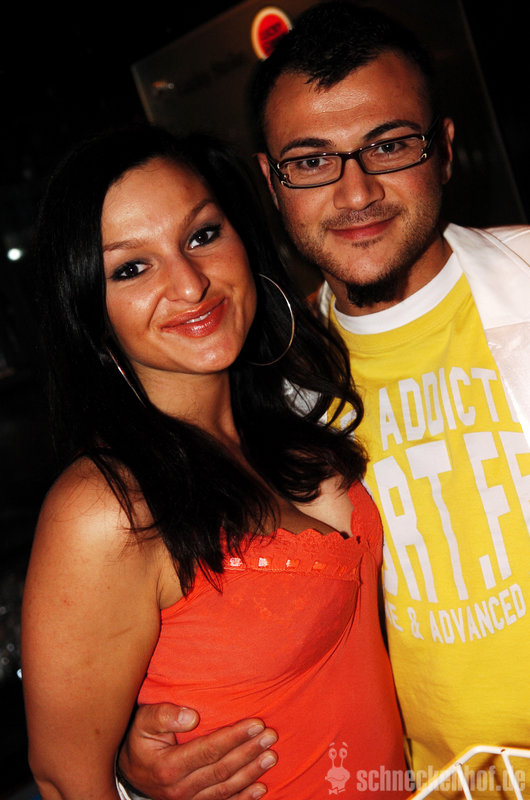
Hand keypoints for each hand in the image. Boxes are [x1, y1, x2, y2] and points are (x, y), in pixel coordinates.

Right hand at [118, 703, 277, 799]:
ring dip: (251, 773)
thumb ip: (164, 715)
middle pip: (222, 770)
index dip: (235, 737)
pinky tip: (261, 788)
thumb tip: (192, 716)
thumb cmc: (139, 738)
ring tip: (271, 756)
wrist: (129, 770)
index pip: (209, 750)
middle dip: (249, 752)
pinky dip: (244, 798)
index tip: (256, 724)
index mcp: (169, 766)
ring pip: (226, 789)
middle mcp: (180, 788)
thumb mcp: (143, 721)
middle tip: (271, 736)